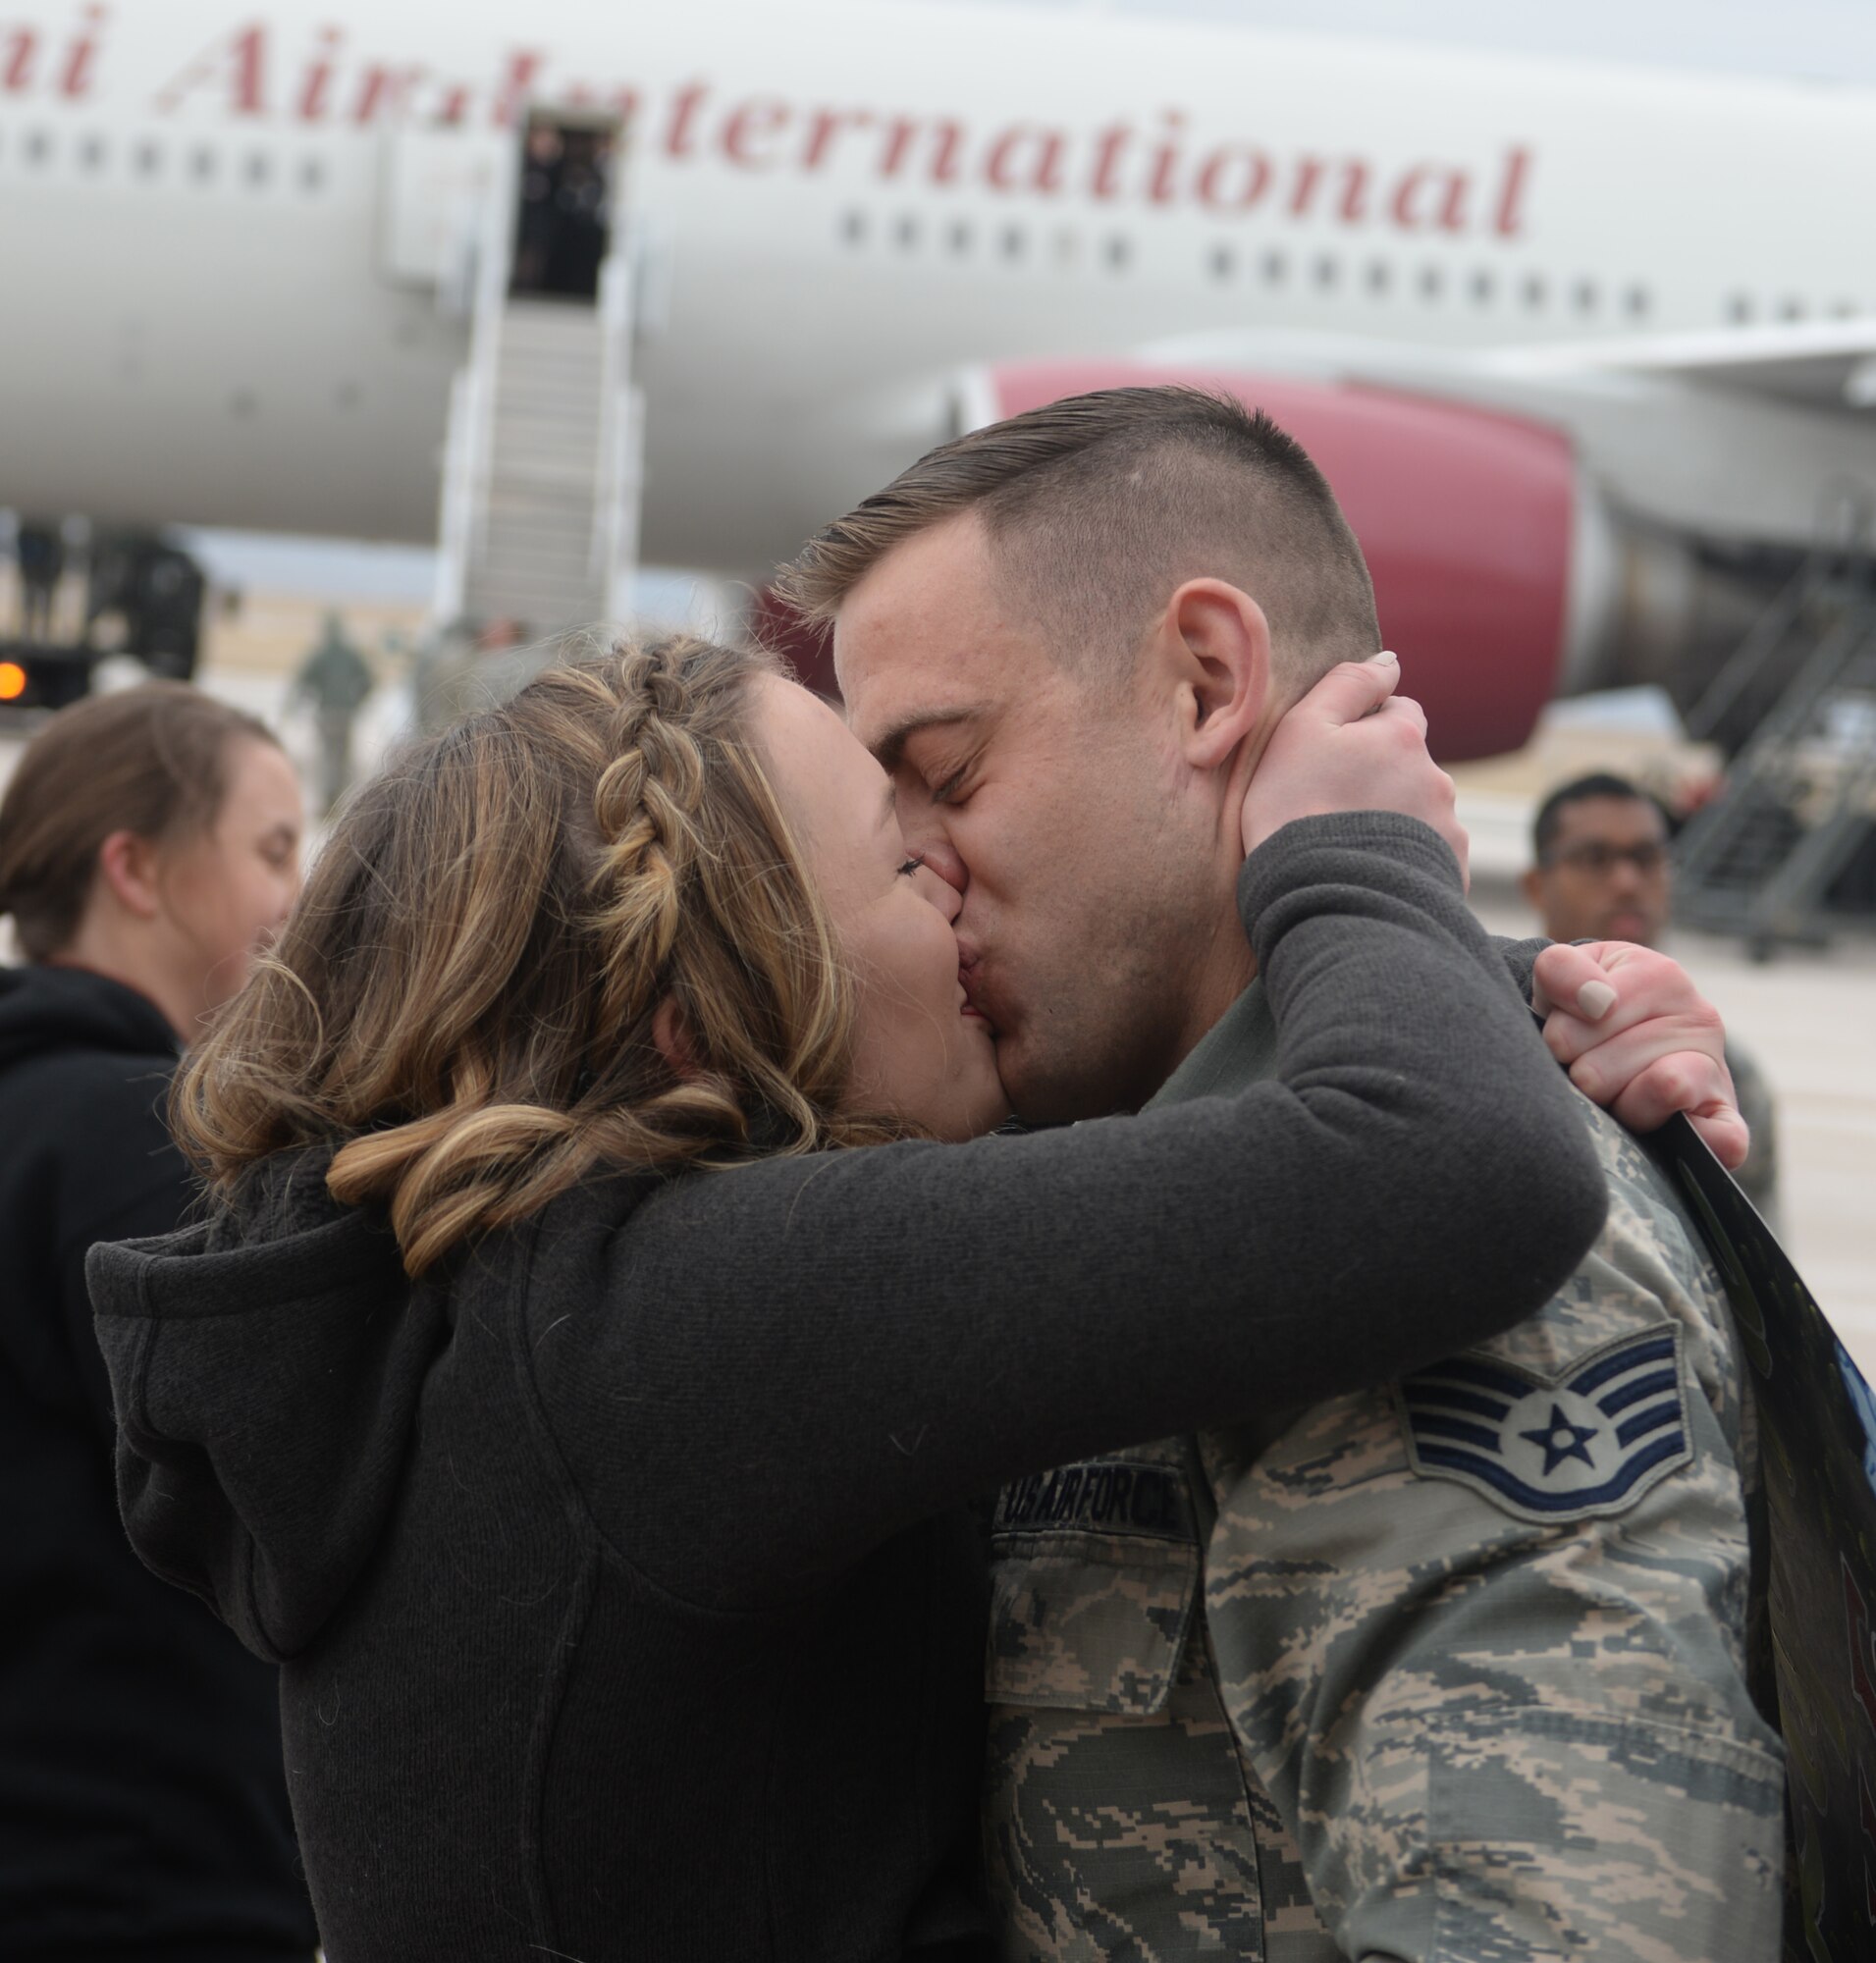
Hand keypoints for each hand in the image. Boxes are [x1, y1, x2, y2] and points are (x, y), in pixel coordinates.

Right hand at [1241, 652, 1467, 881]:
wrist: (1322, 899)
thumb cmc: (1296, 810)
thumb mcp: (1301, 730)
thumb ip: (1346, 684)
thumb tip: (1390, 660)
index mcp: (1404, 736)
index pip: (1398, 711)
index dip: (1364, 730)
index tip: (1332, 761)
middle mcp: (1437, 777)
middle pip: (1411, 764)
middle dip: (1383, 776)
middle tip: (1335, 808)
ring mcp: (1448, 828)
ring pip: (1421, 809)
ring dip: (1396, 819)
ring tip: (1350, 846)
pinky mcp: (1451, 873)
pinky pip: (1429, 855)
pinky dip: (1405, 858)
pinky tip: (1370, 871)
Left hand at [1531, 941, 1746, 1167]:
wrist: (1615, 1053)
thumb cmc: (1582, 1012)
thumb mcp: (1563, 976)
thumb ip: (1562, 970)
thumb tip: (1597, 1002)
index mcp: (1662, 978)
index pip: (1593, 1016)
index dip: (1560, 1037)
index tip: (1560, 1041)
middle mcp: (1700, 1019)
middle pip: (1607, 1068)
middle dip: (1582, 1079)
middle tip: (1587, 1076)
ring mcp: (1716, 1071)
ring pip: (1664, 1088)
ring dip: (1620, 1107)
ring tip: (1615, 1101)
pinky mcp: (1726, 1121)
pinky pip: (1726, 1137)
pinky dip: (1700, 1140)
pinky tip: (1667, 1135)